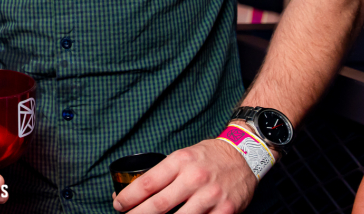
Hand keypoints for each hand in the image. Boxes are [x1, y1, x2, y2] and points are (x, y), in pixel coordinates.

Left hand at [113, 139, 257, 213]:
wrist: (244, 155)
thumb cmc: (209, 156)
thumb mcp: (183, 156)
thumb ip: (165, 172)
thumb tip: (141, 191)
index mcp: (180, 162)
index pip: (147, 183)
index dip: (129, 197)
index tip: (118, 204)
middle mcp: (194, 178)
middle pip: (159, 204)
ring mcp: (210, 196)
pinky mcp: (226, 210)